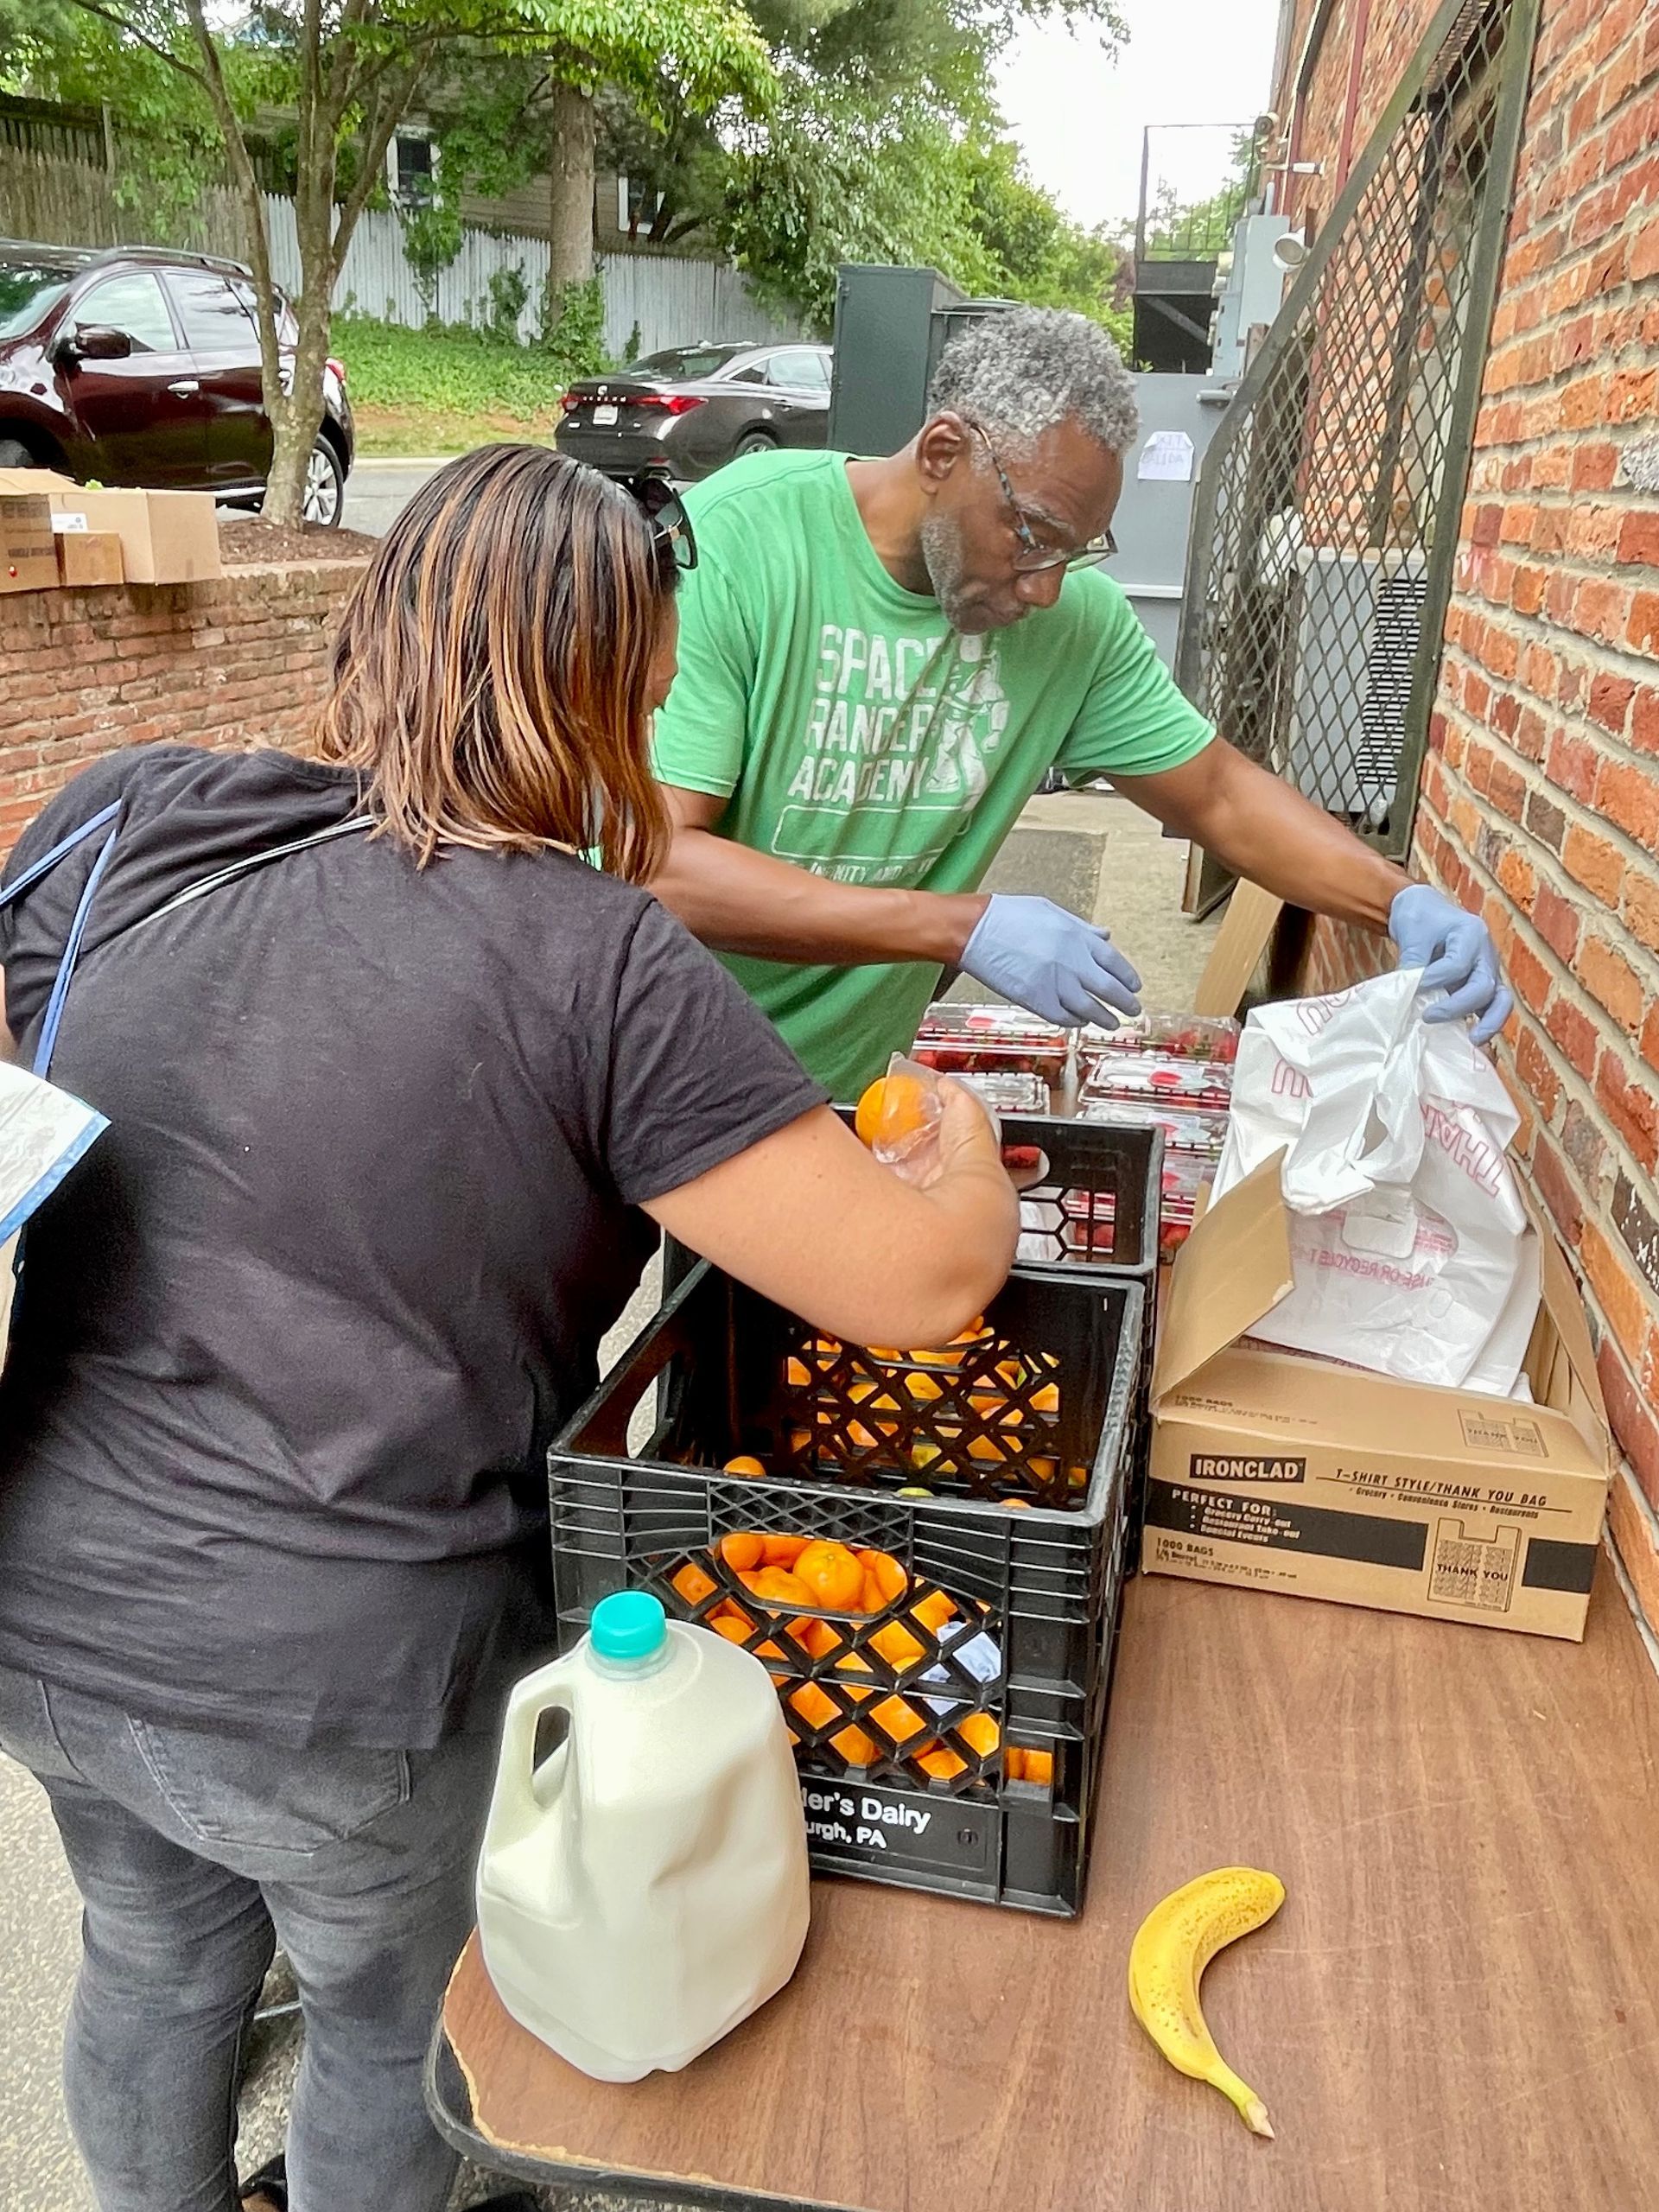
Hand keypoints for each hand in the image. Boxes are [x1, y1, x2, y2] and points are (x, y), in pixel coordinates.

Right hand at [960, 895, 1141, 1028]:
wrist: (976, 930)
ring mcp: (1054, 983)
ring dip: (1104, 1018)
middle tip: (1133, 1011)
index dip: (1128, 977)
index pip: (1114, 962)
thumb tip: (1106, 935)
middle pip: (1109, 989)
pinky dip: (1075, 1021)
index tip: (1135, 987)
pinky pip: (1063, 1017)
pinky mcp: (1036, 999)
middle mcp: (1072, 962)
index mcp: (1077, 937)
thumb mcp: (1051, 911)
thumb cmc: (1010, 916)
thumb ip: (1082, 928)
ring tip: (1112, 1023)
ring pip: (1089, 1008)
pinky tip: (1079, 1021)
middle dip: (1125, 1003)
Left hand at [1389, 885, 1512, 1044]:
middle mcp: (1486, 954)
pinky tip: (1469, 1039)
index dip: (1433, 980)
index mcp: (1471, 933)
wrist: (1426, 910)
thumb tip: (1406, 995)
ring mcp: (1487, 971)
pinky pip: (1491, 1007)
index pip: (1456, 964)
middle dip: (1457, 1005)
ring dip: (1489, 1022)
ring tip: (1472, 1039)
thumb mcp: (1412, 934)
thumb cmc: (1420, 919)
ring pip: (1500, 999)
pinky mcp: (1482, 985)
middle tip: (1427, 1017)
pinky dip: (1485, 1023)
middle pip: (1483, 985)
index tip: (1410, 989)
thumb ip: (1412, 963)